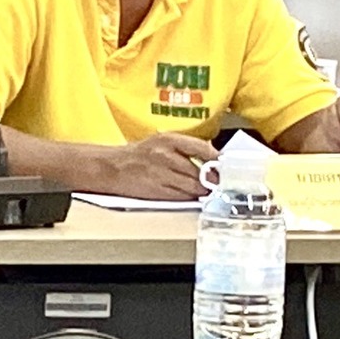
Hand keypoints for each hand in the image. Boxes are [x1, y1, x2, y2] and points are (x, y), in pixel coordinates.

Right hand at [102, 133, 217, 199]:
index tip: (228, 167)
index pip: (203, 149)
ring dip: (204, 191)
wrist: (111, 168)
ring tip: (207, 190)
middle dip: (213, 180)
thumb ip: (186, 148)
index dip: (218, 161)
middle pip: (201, 172)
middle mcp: (165, 156)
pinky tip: (191, 195)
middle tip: (221, 184)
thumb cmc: (138, 155)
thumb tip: (213, 160)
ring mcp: (161, 175)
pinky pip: (183, 197)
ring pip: (194, 187)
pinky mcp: (157, 192)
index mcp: (168, 140)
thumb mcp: (162, 142)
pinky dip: (190, 198)